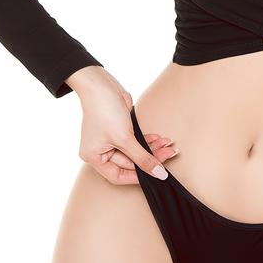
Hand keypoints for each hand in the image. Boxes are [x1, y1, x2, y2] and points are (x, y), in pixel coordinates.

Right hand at [74, 69, 178, 184]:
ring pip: (135, 151)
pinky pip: (136, 140)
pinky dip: (147, 139)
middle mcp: (101, 151)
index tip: (156, 173)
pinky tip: (160, 138)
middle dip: (149, 158)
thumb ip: (142, 157)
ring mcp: (111, 140)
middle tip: (168, 154)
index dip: (137, 176)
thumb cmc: (105, 111)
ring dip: (152, 148)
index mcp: (94, 157)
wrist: (102, 85)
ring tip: (168, 145)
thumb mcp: (124, 138)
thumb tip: (158, 174)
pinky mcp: (120, 129)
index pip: (118, 176)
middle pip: (129, 163)